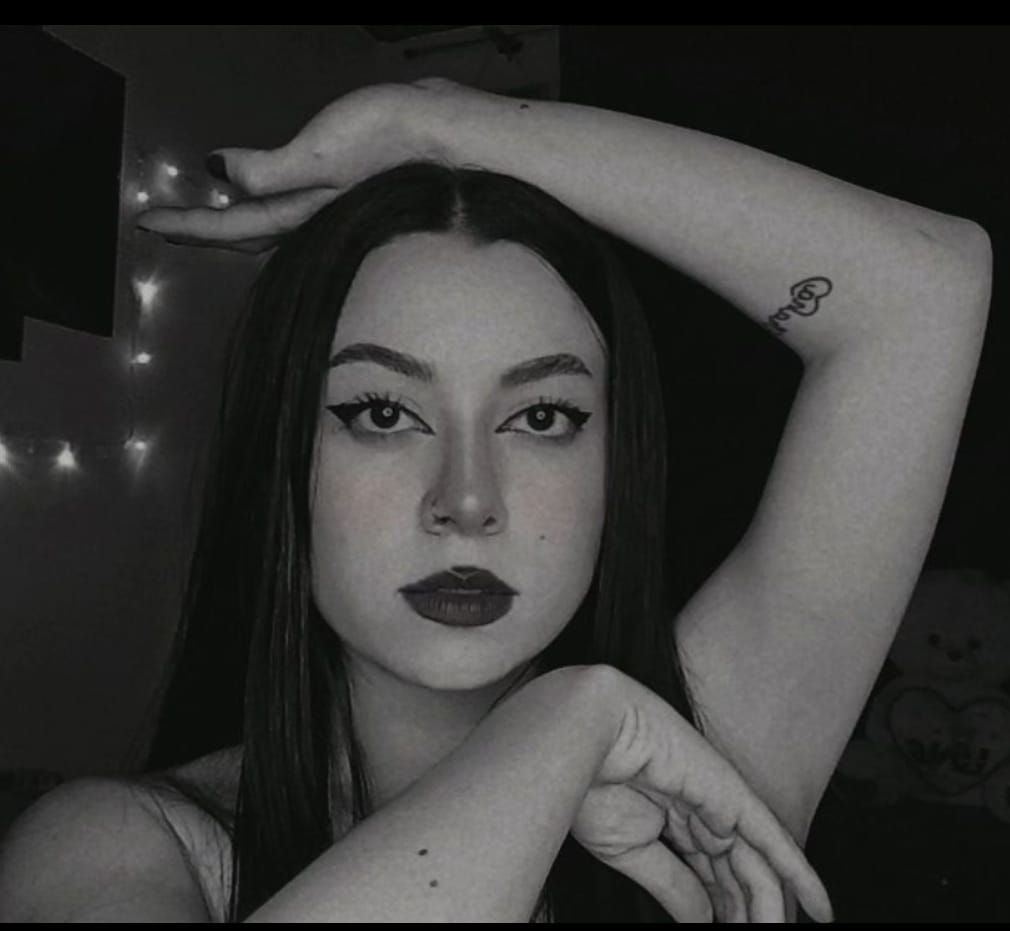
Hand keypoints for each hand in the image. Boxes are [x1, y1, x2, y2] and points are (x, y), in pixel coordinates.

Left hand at [135, 79, 481, 252]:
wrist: (450, 135)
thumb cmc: (390, 142)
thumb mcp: (320, 155)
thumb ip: (268, 171)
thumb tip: (218, 175)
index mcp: (302, 212)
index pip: (231, 226)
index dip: (187, 225)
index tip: (146, 224)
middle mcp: (312, 216)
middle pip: (245, 233)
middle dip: (203, 230)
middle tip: (165, 225)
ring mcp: (328, 204)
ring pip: (268, 223)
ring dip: (233, 222)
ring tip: (205, 220)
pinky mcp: (343, 187)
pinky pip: (291, 206)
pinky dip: (267, 203)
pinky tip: (265, 196)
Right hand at [571, 666, 832, 922]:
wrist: (583, 737)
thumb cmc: (593, 783)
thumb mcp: (630, 851)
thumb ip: (673, 885)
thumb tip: (703, 921)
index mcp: (672, 823)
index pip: (710, 879)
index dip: (720, 914)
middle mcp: (701, 813)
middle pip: (737, 878)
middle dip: (746, 917)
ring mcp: (719, 803)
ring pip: (756, 870)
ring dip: (770, 913)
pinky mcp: (732, 795)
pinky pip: (774, 842)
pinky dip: (800, 876)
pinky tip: (821, 910)